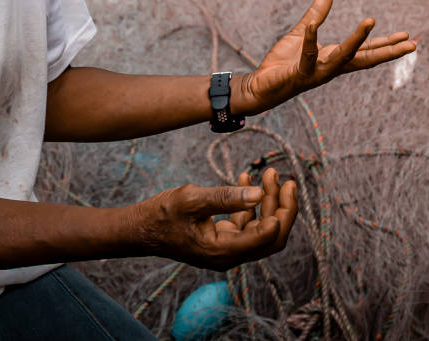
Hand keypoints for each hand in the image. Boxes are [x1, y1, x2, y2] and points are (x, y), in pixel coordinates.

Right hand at [135, 168, 297, 269]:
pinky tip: (246, 178)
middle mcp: (229, 255)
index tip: (286, 185)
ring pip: (261, 228)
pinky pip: (247, 223)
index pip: (268, 237)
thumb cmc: (162, 214)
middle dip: (281, 207)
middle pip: (270, 236)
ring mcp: (227, 248)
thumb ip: (225, 198)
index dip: (283, 212)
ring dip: (268, 201)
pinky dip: (251, 202)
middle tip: (286, 179)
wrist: (141, 228)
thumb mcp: (192, 200)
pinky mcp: (223, 239)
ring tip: (268, 173)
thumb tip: (257, 194)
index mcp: (224, 251)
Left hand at [237, 0, 413, 113]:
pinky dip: (311, 40)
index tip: (408, 37)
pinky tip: (314, 25)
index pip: (367, 52)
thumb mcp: (301, 34)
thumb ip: (315, 17)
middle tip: (412, 44)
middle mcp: (331, 67)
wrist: (261, 86)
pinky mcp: (300, 74)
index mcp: (335, 58)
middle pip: (366, 59)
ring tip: (371, 20)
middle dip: (389, 51)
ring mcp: (318, 72)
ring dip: (357, 40)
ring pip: (343, 56)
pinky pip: (307, 55)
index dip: (386, 44)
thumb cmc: (283, 63)